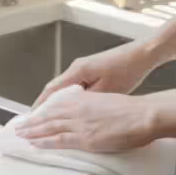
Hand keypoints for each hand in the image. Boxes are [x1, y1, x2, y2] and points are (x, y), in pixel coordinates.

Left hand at [16, 90, 158, 152]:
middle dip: (32, 122)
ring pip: (49, 127)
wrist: (144, 114)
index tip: (34, 115)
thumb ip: (94, 107)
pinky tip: (34, 143)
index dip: (43, 111)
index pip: (57, 105)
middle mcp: (78, 109)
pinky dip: (43, 141)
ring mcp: (80, 124)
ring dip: (32, 131)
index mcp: (85, 100)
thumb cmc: (133, 110)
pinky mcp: (85, 138)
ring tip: (20, 135)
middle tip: (19, 126)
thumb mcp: (108, 101)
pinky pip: (58, 140)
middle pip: (49, 115)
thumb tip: (90, 115)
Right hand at [33, 41, 160, 108]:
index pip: (51, 90)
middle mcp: (76, 67)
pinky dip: (67, 97)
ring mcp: (83, 67)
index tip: (32, 118)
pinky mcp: (91, 69)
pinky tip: (69, 107)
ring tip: (49, 117)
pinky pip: (73, 85)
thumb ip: (88, 102)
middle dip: (44, 105)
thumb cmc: (128, 69)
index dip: (40, 106)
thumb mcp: (107, 90)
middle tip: (36, 120)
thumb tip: (73, 112)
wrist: (143, 54)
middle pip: (53, 89)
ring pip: (63, 88)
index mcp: (78, 71)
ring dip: (55, 102)